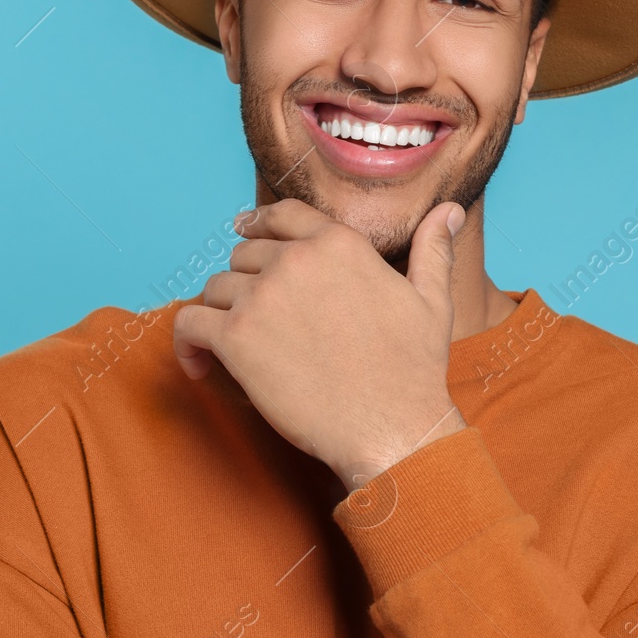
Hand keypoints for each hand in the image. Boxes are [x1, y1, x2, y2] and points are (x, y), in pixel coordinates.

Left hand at [174, 198, 468, 487]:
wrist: (391, 427)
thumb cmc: (414, 370)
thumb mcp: (431, 299)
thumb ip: (434, 249)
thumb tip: (451, 210)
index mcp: (337, 243)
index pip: (281, 216)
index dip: (257, 223)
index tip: (242, 232)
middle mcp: (295, 260)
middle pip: (244, 255)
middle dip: (245, 281)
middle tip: (251, 317)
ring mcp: (261, 296)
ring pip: (215, 288)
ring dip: (220, 314)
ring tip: (230, 346)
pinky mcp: (235, 337)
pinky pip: (189, 325)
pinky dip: (187, 344)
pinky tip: (199, 365)